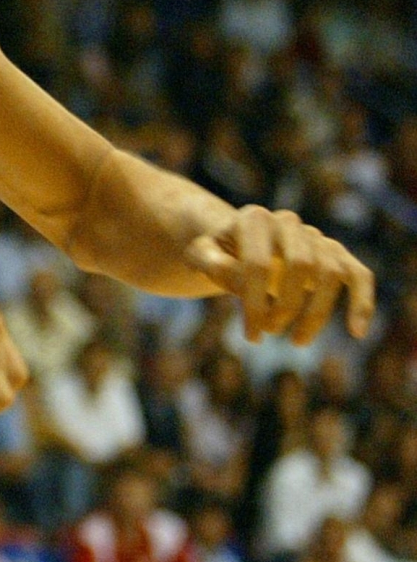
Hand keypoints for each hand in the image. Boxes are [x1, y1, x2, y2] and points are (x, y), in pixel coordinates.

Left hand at [185, 205, 374, 343]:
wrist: (239, 243)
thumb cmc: (218, 253)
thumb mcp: (200, 255)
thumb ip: (209, 262)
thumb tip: (235, 274)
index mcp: (253, 219)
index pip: (258, 264)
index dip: (255, 303)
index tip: (251, 336)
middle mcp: (288, 223)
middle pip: (301, 266)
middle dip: (286, 307)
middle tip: (270, 333)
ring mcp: (315, 236)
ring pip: (331, 274)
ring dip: (317, 313)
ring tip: (298, 341)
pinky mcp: (336, 253)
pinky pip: (358, 274)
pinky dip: (362, 301)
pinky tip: (357, 332)